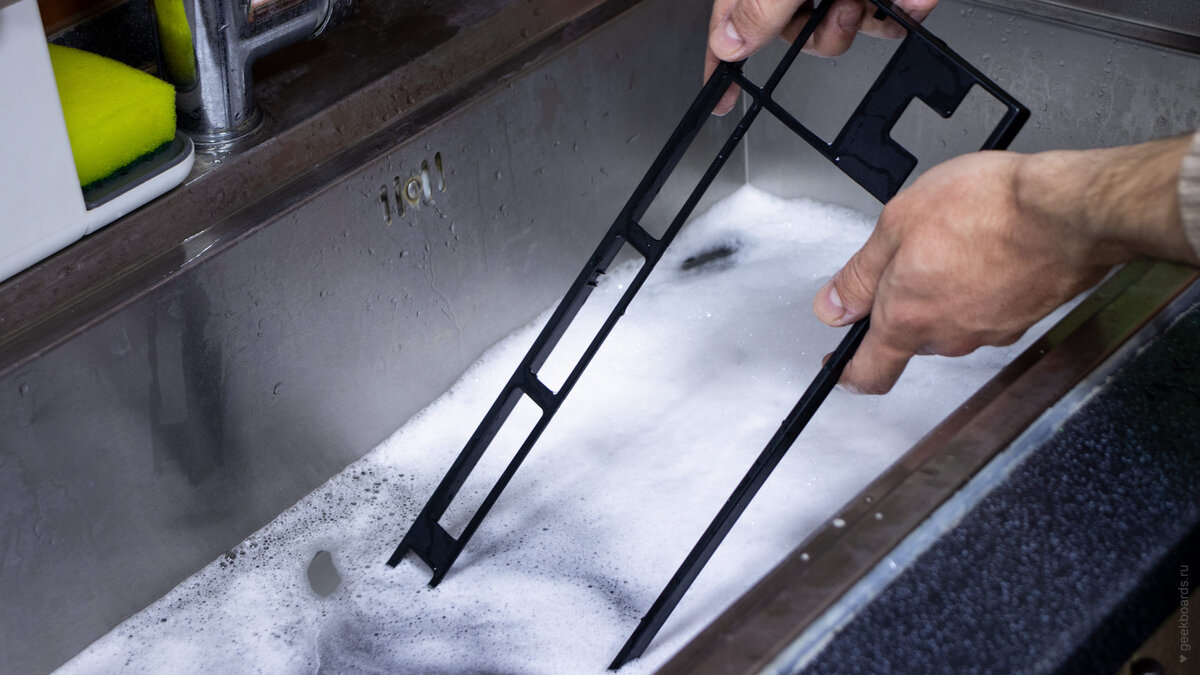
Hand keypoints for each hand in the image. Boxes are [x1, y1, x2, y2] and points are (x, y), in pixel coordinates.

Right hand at [706, 0, 939, 114]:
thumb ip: (759, 6)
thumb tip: (728, 44)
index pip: (732, 26)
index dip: (722, 65)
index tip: (720, 100)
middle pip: (796, 33)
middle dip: (826, 35)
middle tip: (844, 12)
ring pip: (845, 27)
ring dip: (865, 23)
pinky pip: (889, 11)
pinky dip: (904, 8)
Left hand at [812, 137, 1196, 393]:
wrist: (1070, 211)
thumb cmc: (990, 209)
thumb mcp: (898, 223)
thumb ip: (860, 274)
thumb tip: (832, 306)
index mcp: (907, 319)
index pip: (868, 374)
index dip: (846, 371)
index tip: (837, 361)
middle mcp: (949, 336)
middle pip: (911, 337)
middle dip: (904, 304)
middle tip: (910, 255)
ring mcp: (990, 332)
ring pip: (951, 322)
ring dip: (945, 291)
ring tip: (956, 240)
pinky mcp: (1024, 320)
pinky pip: (987, 310)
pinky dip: (982, 286)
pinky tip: (989, 247)